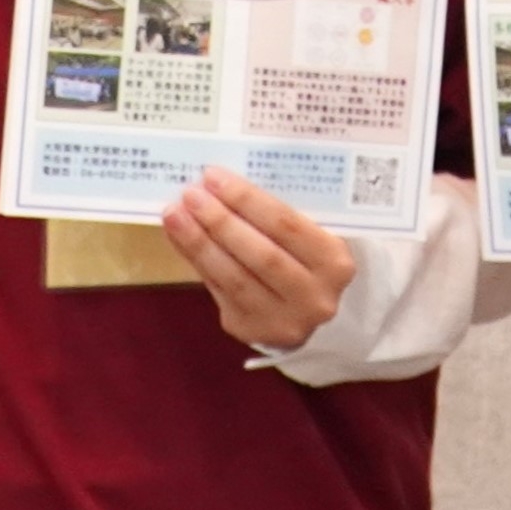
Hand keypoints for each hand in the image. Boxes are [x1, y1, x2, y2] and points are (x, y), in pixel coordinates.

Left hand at [159, 167, 358, 353]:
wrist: (303, 309)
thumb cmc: (302, 256)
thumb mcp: (307, 234)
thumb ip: (274, 217)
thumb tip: (220, 186)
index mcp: (335, 262)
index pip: (286, 225)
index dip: (247, 200)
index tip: (214, 177)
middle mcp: (314, 296)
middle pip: (260, 254)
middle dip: (220, 221)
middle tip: (191, 194)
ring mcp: (283, 320)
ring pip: (234, 277)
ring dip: (199, 242)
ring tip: (175, 214)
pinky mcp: (252, 332)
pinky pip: (219, 292)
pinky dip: (197, 261)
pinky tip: (181, 238)